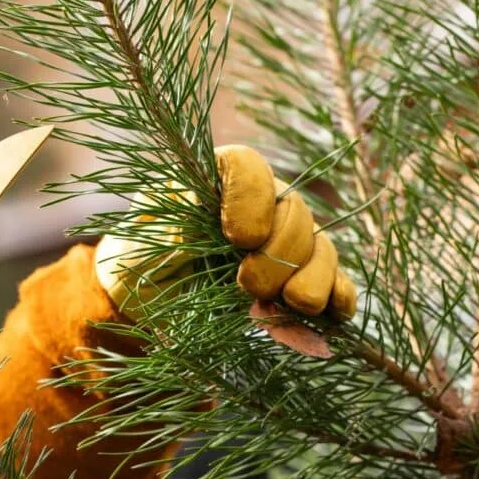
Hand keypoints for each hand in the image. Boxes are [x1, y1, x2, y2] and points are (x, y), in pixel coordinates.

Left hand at [95, 145, 355, 320]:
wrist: (144, 302)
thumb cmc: (140, 259)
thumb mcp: (143, 238)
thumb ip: (176, 222)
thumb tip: (217, 218)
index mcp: (216, 180)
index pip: (247, 165)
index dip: (252, 196)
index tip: (238, 238)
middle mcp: (258, 204)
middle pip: (294, 210)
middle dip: (280, 251)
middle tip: (248, 284)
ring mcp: (283, 242)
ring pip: (321, 245)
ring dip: (313, 276)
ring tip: (292, 304)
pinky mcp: (297, 280)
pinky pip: (335, 280)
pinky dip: (339, 296)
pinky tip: (334, 313)